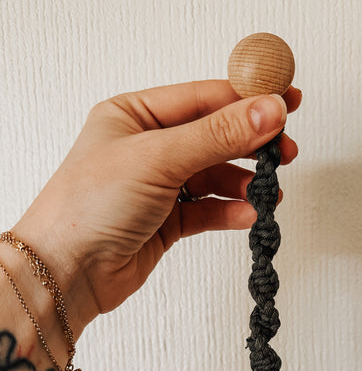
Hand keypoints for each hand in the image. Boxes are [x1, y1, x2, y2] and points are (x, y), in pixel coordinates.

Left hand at [13, 80, 300, 335]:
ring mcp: (159, 185)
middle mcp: (148, 147)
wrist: (66, 273)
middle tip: (285, 149)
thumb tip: (267, 110)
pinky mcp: (167, 220)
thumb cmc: (88, 207)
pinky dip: (230, 211)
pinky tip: (248, 215)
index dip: (247, 99)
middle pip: (214, 135)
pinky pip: (209, 209)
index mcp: (135, 114)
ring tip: (269, 191)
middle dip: (251, 143)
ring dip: (244, 182)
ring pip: (215, 175)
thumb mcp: (158, 157)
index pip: (204, 97)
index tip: (285, 101)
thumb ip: (218, 134)